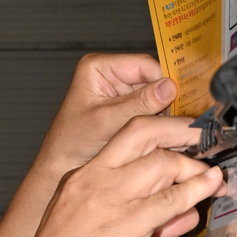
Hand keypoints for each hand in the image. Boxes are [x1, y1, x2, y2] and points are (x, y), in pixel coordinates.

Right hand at [7, 115, 221, 236]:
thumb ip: (140, 222)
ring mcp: (107, 199)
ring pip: (161, 163)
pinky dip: (196, 192)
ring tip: (212, 176)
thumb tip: (179, 214)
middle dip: (179, 131)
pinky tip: (210, 189)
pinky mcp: (123, 224)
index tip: (179, 142)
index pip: (124, 140)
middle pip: (142, 134)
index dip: (158, 135)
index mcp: (78, 179)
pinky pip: (169, 200)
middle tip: (204, 138)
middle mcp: (92, 180)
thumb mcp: (91, 236)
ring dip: (194, 168)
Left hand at [35, 54, 178, 179]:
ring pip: (155, 97)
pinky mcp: (126, 111)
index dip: (163, 83)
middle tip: (177, 120)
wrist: (59, 170)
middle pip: (152, 80)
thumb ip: (138, 104)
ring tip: (170, 131)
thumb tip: (169, 87)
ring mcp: (119, 94)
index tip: (176, 102)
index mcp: (98, 67)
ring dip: (163, 114)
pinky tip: (164, 136)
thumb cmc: (71, 144)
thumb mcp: (106, 122)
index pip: (143, 65)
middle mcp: (110, 76)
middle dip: (164, 100)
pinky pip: (151, 112)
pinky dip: (158, 123)